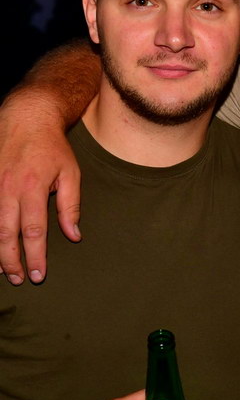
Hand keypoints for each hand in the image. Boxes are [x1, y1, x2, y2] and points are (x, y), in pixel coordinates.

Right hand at [0, 91, 80, 284]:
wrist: (27, 120)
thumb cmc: (53, 148)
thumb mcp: (71, 173)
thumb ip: (71, 205)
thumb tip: (74, 235)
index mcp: (33, 188)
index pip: (34, 230)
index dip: (35, 255)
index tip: (40, 274)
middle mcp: (8, 189)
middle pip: (6, 234)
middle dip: (13, 261)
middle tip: (22, 279)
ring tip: (5, 272)